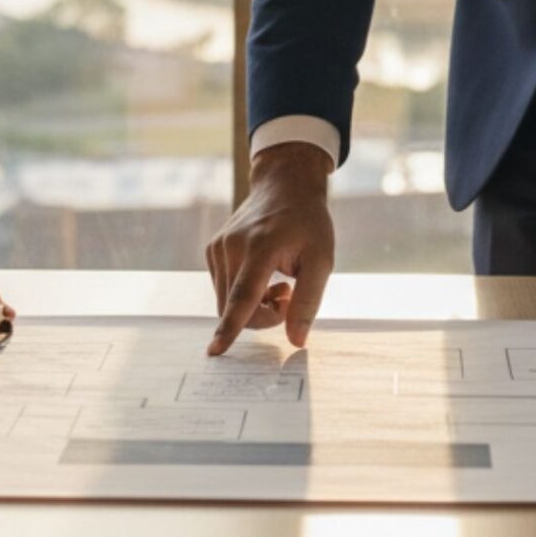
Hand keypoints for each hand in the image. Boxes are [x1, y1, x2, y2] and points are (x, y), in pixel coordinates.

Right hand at [204, 143, 336, 353]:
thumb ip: (308, 302)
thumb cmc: (308, 223)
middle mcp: (232, 247)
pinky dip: (243, 293)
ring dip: (253, 305)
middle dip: (263, 316)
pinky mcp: (213, 250)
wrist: (285, 186)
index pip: (243, 296)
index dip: (231, 327)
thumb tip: (296, 341)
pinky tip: (263, 274)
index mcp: (260, 248)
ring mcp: (218, 247)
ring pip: (227, 302)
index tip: (215, 350)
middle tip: (289, 296)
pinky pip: (224, 289)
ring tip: (279, 282)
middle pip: (235, 307)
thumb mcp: (322, 260)